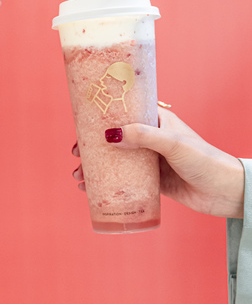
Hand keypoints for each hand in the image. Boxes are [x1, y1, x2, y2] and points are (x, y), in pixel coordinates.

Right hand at [72, 107, 244, 218]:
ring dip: (97, 167)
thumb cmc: (204, 159)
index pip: (124, 112)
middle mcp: (151, 137)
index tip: (82, 125)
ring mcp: (151, 159)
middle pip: (115, 137)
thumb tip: (110, 135)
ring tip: (80, 177)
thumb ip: (142, 136)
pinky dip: (108, 183)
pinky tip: (94, 189)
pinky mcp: (153, 180)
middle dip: (93, 146)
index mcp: (156, 120)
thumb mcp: (172, 143)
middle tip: (77, 155)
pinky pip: (125, 180)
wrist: (225, 191)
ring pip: (117, 160)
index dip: (101, 117)